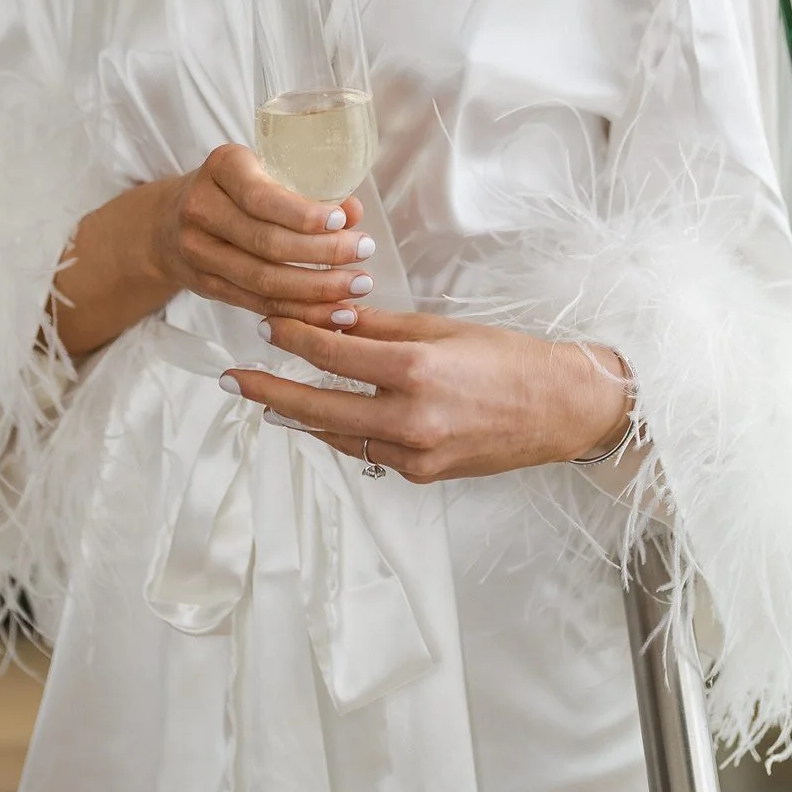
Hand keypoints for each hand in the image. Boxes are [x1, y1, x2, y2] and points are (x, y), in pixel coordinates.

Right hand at [149, 144, 376, 319]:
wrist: (167, 220)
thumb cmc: (233, 187)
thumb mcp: (263, 171)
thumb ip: (308, 187)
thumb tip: (353, 212)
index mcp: (221, 167)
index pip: (261, 197)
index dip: (302, 214)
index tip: (342, 221)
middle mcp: (201, 208)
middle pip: (265, 242)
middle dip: (322, 253)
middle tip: (364, 252)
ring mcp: (198, 251)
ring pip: (262, 280)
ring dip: (316, 289)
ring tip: (358, 286)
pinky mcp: (205, 286)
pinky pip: (257, 303)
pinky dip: (299, 311)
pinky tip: (333, 312)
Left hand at [224, 309, 634, 483]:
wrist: (557, 409)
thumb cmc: (505, 359)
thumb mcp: (441, 329)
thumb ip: (383, 327)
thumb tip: (333, 317)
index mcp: (416, 370)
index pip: (335, 353)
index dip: (295, 338)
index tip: (267, 326)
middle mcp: (411, 417)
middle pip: (319, 407)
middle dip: (271, 392)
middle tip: (235, 379)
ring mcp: (415, 453)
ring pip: (338, 435)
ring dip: (299, 417)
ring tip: (265, 400)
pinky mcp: (423, 474)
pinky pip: (367, 451)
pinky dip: (341, 433)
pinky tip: (320, 420)